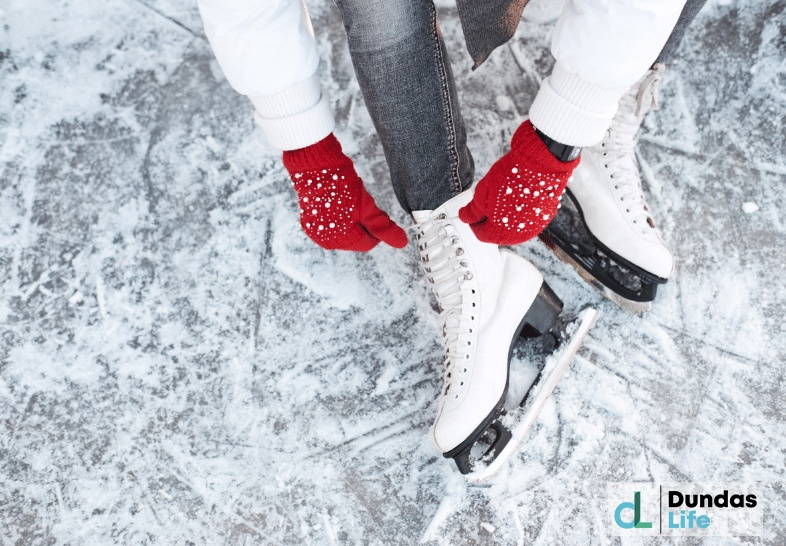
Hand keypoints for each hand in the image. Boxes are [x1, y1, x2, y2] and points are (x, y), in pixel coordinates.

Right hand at [282, 134, 407, 250]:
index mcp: (341, 239)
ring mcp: (316, 232)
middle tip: (362, 206)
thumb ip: (383, 227)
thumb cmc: (341, 184)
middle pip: (355, 240)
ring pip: (344, 233)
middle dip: (363, 226)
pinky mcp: (309, 222)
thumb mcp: (367, 207)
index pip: (368, 244)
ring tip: (349, 203)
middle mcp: (326, 240)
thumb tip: (402, 243)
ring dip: (351, 222)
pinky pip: (331, 226)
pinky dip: (338, 218)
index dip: (376, 229)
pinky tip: (339, 203)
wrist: (315, 165)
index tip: (376, 213)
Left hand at [458, 120, 579, 244]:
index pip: (480, 234)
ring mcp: (534, 227)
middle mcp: (519, 235)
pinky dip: (521, 212)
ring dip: (506, 217)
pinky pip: (528, 220)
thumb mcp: (482, 193)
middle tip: (489, 202)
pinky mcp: (545, 217)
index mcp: (500, 232)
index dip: (474, 222)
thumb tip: (465, 217)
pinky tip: (518, 197)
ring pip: (513, 227)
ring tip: (504, 197)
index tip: (474, 211)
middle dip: (491, 220)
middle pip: (498, 233)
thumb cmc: (511, 177)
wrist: (540, 163)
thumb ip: (472, 211)